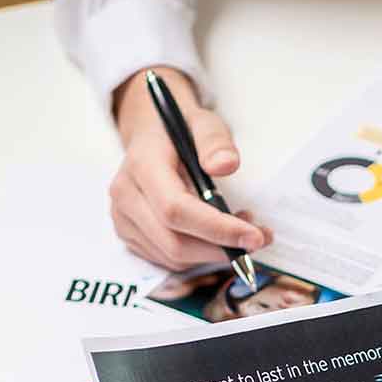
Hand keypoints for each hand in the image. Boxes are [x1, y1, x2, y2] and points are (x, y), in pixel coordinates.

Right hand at [109, 68, 271, 268]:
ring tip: (241, 230)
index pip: (176, 209)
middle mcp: (125, 196)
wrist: (150, 136)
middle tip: (258, 237)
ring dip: (213, 253)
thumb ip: (215, 141)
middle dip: (221, 248)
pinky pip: (169, 260)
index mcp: (141, 166)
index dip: (217, 228)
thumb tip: (226, 165)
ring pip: (174, 256)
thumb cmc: (180, 131)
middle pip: (174, 241)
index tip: (254, 236)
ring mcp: (123, 219)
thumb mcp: (203, 122)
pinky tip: (217, 236)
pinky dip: (199, 255)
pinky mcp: (129, 236)